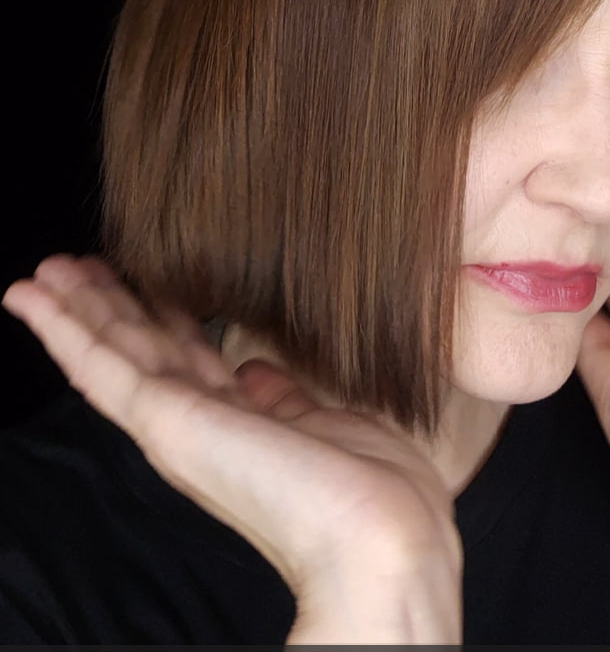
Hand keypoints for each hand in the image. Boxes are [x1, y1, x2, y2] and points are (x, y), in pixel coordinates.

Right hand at [2, 257, 462, 642]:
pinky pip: (100, 364)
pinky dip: (61, 328)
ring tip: (42, 272)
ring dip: (74, 309)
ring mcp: (177, 424)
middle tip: (74, 266)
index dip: (161, 316)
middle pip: (142, 350)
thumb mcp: (324, 422)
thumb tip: (255, 369)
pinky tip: (33, 298)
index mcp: (239, 425)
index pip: (186, 359)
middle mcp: (200, 425)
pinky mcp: (164, 422)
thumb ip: (282, 397)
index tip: (146, 282)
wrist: (380, 537)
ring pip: (112, 352)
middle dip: (109, 305)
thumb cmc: (373, 488)